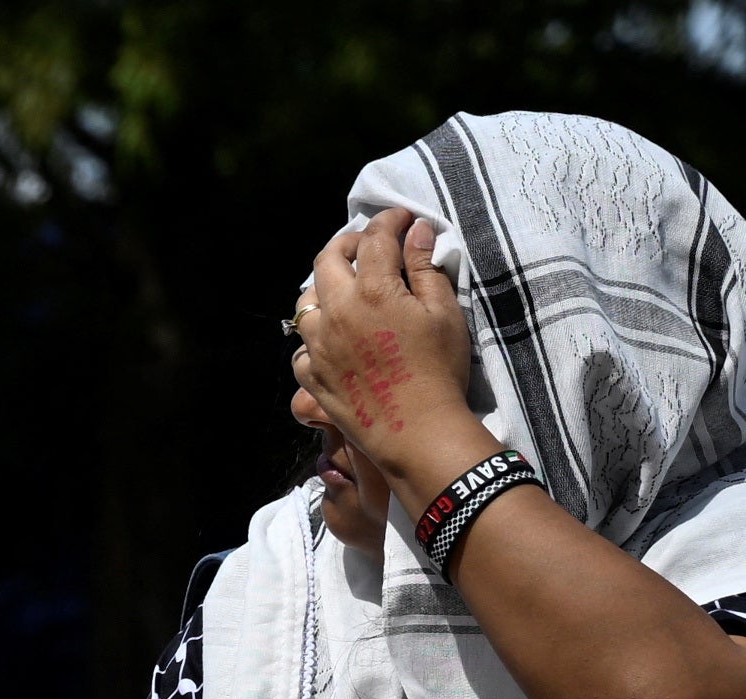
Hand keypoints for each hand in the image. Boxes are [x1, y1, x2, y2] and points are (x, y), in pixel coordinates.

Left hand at [291, 212, 488, 498]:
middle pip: (327, 260)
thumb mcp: (444, 312)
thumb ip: (425, 268)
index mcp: (373, 291)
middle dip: (349, 243)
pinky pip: (301, 346)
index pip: (375, 237)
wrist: (417, 431)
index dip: (390, 220)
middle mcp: (337, 313)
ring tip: (347, 288)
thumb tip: (418, 231)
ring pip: (306, 302)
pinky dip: (314, 334)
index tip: (403, 219)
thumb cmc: (440, 370)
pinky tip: (333, 336)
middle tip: (370, 245)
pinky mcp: (311, 376)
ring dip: (325, 287)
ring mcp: (317, 346)